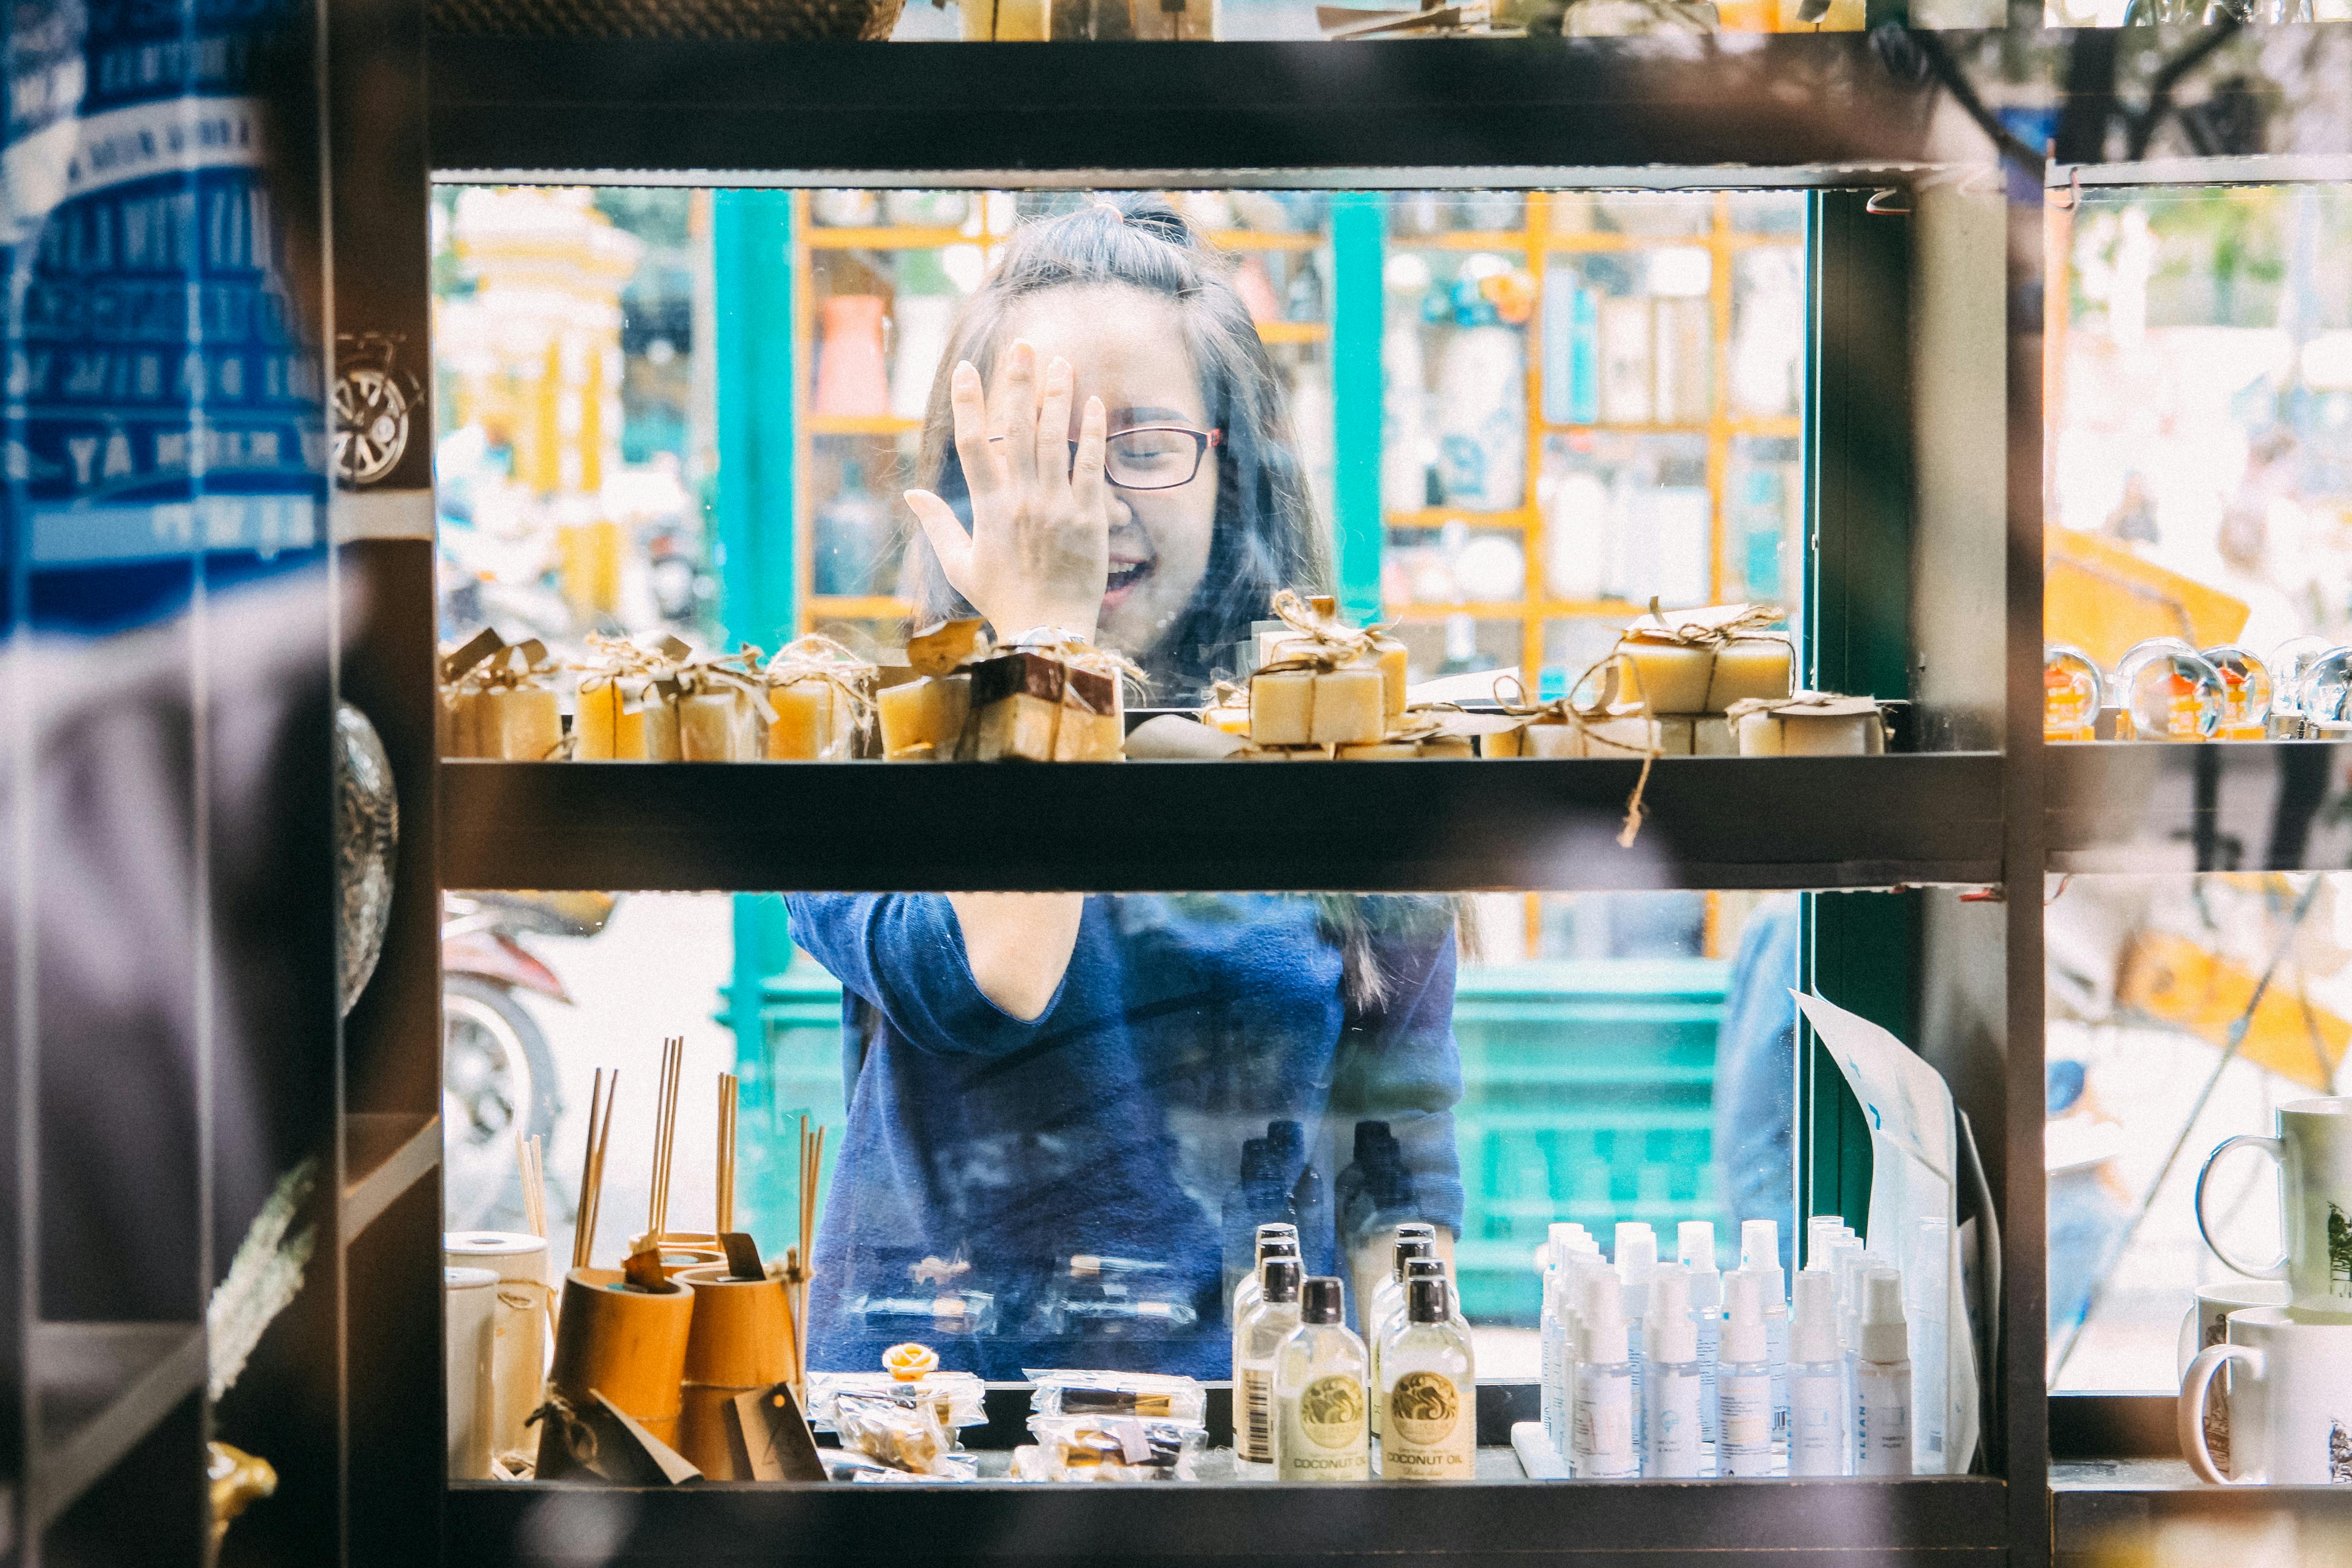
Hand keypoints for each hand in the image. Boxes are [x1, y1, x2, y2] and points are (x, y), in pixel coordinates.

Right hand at [905, 341, 1109, 642]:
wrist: (1049, 631)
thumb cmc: (1002, 600)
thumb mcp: (960, 564)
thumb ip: (937, 525)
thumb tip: (911, 495)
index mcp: (988, 508)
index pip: (973, 445)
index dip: (969, 404)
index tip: (967, 369)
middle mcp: (1021, 501)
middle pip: (1017, 430)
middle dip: (1019, 383)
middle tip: (1024, 345)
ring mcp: (1057, 507)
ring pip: (1056, 440)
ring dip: (1058, 397)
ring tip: (1061, 363)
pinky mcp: (1089, 518)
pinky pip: (1091, 467)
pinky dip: (1092, 434)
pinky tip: (1093, 403)